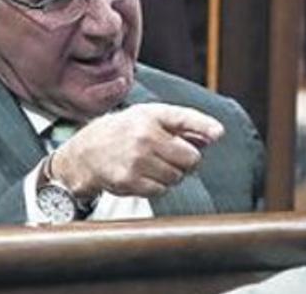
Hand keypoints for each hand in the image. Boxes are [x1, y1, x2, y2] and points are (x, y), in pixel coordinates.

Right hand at [51, 103, 224, 198]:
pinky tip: (145, 175)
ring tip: (156, 165)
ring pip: (177, 177)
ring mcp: (136, 160)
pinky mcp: (129, 181)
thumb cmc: (126, 132)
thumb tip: (215, 136)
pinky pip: (161, 190)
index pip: (184, 118)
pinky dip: (159, 186)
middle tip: (175, 157)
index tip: (218, 133)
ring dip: (173, 175)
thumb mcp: (151, 117)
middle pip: (190, 158)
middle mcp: (144, 136)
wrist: (87, 152)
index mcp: (151, 115)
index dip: (204, 126)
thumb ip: (184, 124)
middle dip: (188, 161)